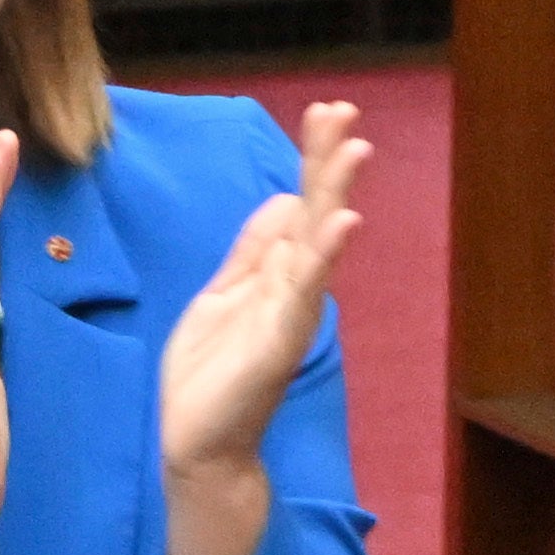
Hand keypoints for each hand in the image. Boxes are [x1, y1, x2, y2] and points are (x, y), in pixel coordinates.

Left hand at [145, 100, 368, 488]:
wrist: (199, 443)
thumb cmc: (209, 375)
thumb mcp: (222, 293)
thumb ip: (252, 250)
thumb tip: (283, 197)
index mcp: (276, 272)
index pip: (299, 202)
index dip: (310, 157)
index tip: (325, 110)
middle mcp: (292, 287)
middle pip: (314, 210)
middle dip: (326, 160)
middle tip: (344, 111)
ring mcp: (290, 312)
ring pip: (317, 242)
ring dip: (336, 194)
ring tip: (355, 150)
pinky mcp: (279, 340)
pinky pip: (305, 291)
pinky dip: (324, 255)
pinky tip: (343, 222)